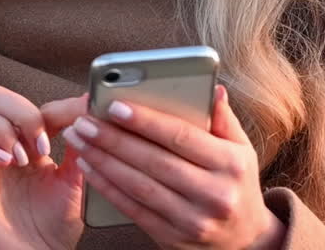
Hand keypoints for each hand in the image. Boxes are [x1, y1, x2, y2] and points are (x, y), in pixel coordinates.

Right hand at [0, 86, 88, 249]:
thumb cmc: (55, 229)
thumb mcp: (76, 179)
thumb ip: (81, 143)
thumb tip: (89, 104)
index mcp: (26, 145)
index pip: (28, 104)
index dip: (50, 107)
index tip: (75, 119)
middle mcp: (0, 149)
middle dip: (19, 109)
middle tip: (39, 140)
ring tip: (19, 157)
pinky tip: (3, 163)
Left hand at [60, 84, 285, 249]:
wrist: (244, 240)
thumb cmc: (237, 183)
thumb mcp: (242, 149)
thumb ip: (224, 119)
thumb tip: (213, 89)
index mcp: (231, 165)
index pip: (181, 137)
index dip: (146, 121)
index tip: (115, 106)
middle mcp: (213, 194)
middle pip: (154, 161)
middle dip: (113, 139)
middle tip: (84, 121)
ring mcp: (191, 220)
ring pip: (139, 186)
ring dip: (103, 161)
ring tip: (80, 140)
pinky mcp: (171, 238)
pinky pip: (133, 210)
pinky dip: (107, 188)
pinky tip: (89, 168)